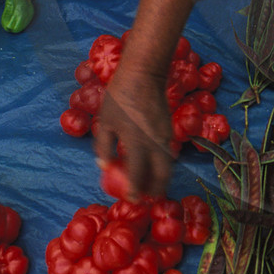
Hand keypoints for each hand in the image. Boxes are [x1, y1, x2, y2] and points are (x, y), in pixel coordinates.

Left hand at [94, 66, 173, 200]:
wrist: (145, 74)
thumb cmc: (120, 96)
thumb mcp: (105, 121)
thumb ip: (104, 146)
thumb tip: (104, 166)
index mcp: (136, 142)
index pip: (137, 174)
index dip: (135, 190)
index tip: (131, 199)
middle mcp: (154, 143)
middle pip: (162, 175)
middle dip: (156, 190)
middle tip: (147, 197)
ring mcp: (165, 136)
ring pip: (168, 166)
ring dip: (161, 179)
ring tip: (151, 186)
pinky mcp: (169, 130)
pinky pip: (168, 154)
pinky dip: (163, 165)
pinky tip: (152, 165)